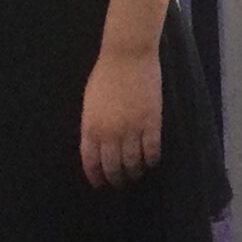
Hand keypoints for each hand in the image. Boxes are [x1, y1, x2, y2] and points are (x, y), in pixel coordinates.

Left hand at [80, 44, 163, 187]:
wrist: (127, 57)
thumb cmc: (105, 75)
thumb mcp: (90, 103)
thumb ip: (92, 125)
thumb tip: (97, 144)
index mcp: (90, 127)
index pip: (91, 161)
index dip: (95, 176)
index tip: (99, 184)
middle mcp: (109, 134)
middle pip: (112, 166)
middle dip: (116, 178)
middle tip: (120, 183)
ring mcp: (131, 129)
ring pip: (133, 162)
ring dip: (134, 171)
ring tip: (137, 174)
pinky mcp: (151, 123)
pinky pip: (151, 150)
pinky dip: (151, 159)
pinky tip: (151, 162)